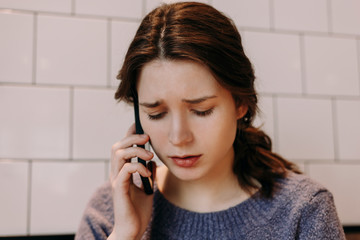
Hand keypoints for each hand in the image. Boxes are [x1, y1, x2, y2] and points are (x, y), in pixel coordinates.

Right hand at [108, 124, 154, 239]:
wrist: (132, 230)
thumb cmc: (138, 211)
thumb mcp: (147, 188)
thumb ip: (148, 174)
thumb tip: (152, 161)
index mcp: (121, 173)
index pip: (122, 148)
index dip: (129, 135)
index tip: (140, 127)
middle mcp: (116, 174)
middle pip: (117, 147)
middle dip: (132, 138)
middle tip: (147, 137)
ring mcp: (116, 181)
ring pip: (118, 155)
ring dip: (135, 150)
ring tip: (150, 155)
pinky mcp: (119, 190)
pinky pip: (125, 170)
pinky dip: (137, 166)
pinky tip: (146, 170)